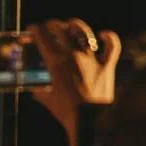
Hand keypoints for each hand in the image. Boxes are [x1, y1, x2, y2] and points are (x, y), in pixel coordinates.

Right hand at [29, 18, 121, 145]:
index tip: (33, 28)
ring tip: (71, 24)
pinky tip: (103, 34)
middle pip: (61, 30)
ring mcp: (92, 59)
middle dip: (52, 25)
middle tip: (49, 27)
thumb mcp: (49, 101)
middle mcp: (74, 55)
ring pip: (84, 33)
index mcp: (57, 62)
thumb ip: (41, 93)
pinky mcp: (107, 65)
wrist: (90, 121)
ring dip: (75, 26)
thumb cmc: (68, 112)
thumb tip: (36, 90)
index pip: (43, 37)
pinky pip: (112, 46)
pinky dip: (109, 38)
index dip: (36, 29)